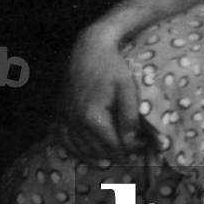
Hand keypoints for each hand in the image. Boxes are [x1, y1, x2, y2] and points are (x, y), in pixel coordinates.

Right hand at [60, 25, 143, 159]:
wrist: (88, 49)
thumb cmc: (111, 66)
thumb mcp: (127, 88)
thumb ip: (130, 117)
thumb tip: (134, 143)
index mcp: (92, 117)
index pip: (114, 146)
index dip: (132, 148)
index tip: (144, 142)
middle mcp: (74, 121)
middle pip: (99, 151)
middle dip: (118, 153)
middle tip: (134, 147)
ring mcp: (65, 119)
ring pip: (82, 150)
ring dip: (100, 155)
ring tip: (118, 150)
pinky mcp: (60, 115)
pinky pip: (66, 142)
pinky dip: (79, 150)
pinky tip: (92, 152)